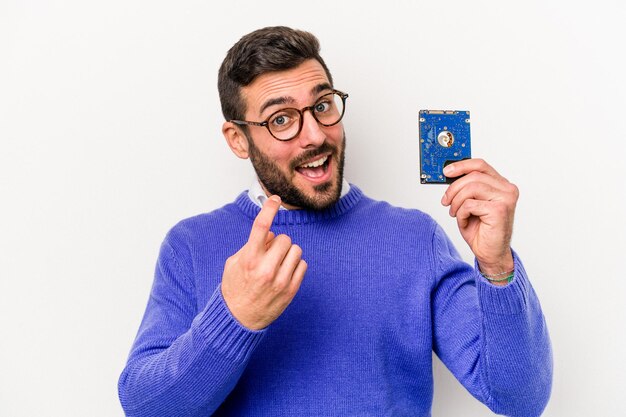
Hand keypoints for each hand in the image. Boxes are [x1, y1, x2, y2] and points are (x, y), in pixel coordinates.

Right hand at [221, 195, 306, 329]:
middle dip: (279, 242)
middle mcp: (265, 269)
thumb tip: (270, 234)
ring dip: (288, 253)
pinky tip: (284, 273)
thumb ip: (251, 246)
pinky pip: (303, 265)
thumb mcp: (234, 263)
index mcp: (249, 259)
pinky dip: (295, 265)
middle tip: (270, 252)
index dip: (268, 209)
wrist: (238, 319)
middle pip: (284, 238)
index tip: (275, 198)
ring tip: (277, 263)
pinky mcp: (291, 290)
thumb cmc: (235, 288)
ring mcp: (280, 280)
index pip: (261, 227)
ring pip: (296, 250)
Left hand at [440, 159, 518, 275]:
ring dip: (456, 201)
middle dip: (454, 188)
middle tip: (445, 200)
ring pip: (470, 188)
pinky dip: (461, 213)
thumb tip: (449, 174)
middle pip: (473, 176)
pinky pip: (470, 204)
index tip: (446, 171)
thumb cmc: (481, 230)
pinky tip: (464, 221)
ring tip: (454, 212)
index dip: (461, 165)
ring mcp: (505, 198)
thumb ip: (465, 188)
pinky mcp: (499, 210)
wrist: (490, 253)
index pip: (481, 165)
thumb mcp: (470, 203)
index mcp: (501, 184)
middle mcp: (507, 189)